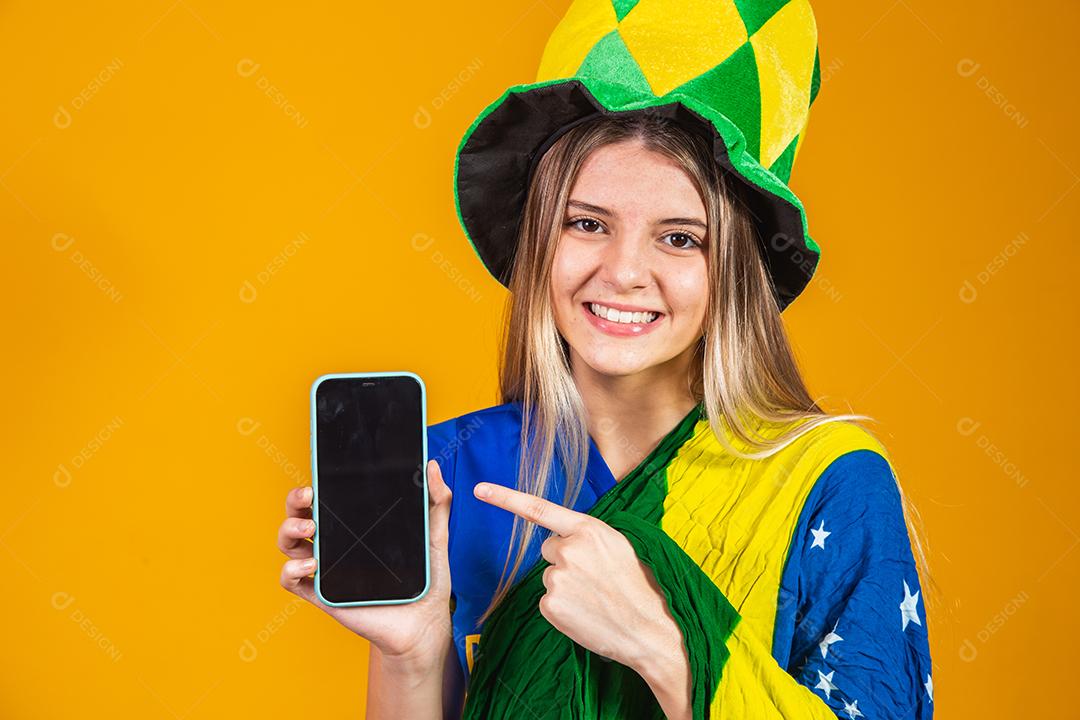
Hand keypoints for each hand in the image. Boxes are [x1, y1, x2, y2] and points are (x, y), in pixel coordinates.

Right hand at [276, 460, 453, 663]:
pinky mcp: (323, 596)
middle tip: (309, 496)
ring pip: (290, 544)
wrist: (424, 623)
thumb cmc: (427, 580)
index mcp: (356, 527)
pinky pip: (292, 581)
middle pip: (299, 515)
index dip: (315, 485)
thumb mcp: (435, 536)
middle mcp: (337, 545)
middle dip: (295, 501)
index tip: (320, 477)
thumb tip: (432, 466)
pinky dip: (291, 570)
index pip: (326, 499)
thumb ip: (437, 501)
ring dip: (289, 530)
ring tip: (310, 527)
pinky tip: (311, 564)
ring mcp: (327, 570)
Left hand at [473, 481, 674, 670]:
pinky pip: (548, 600)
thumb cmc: (638, 586)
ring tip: (596, 598)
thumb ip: (587, 536)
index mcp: (588, 529)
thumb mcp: (618, 546)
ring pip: (549, 576)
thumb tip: (562, 539)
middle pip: (549, 549)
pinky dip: (563, 608)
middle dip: (565, 560)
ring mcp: (557, 578)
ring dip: (566, 586)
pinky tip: (586, 613)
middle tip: (594, 578)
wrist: (651, 629)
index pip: (538, 508)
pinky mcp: (550, 605)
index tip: (479, 489)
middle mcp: (569, 550)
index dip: (505, 497)